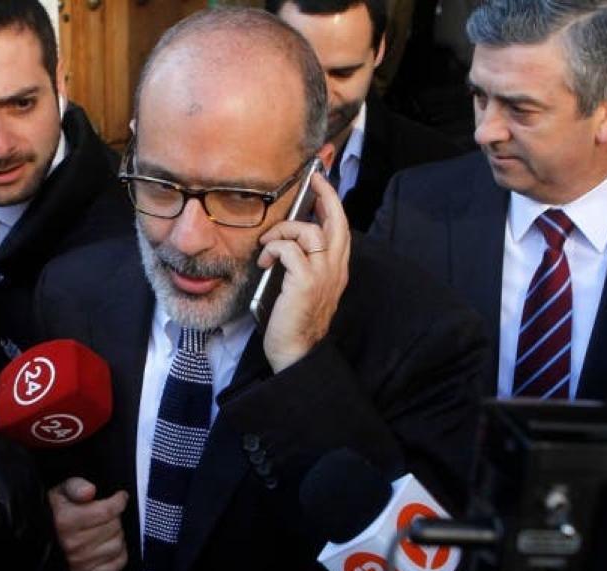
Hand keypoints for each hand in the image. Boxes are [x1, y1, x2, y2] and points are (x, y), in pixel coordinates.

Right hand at [48, 477, 128, 570]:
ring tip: (105, 530)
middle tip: (106, 515)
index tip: (120, 497)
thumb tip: (89, 491)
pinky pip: (118, 563)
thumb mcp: (63, 491)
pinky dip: (119, 554)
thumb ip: (76, 486)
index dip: (119, 500)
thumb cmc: (58, 511)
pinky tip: (107, 544)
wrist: (45, 535)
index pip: (108, 510)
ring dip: (116, 535)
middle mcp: (72, 544)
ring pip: (118, 544)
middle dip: (115, 518)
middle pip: (115, 526)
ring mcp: (80, 561)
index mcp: (66, 521)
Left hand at [257, 170, 349, 371]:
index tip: (321, 185)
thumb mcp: (305, 287)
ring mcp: (322, 275)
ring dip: (284, 230)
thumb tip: (288, 240)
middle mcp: (335, 269)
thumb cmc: (294, 322)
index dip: (333, 203)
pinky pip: (289, 249)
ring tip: (268, 245)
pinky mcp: (305, 281)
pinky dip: (273, 248)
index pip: (341, 228)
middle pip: (337, 220)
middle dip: (325, 195)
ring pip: (309, 231)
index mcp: (337, 270)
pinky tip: (264, 262)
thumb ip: (305, 265)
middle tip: (312, 181)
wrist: (296, 352)